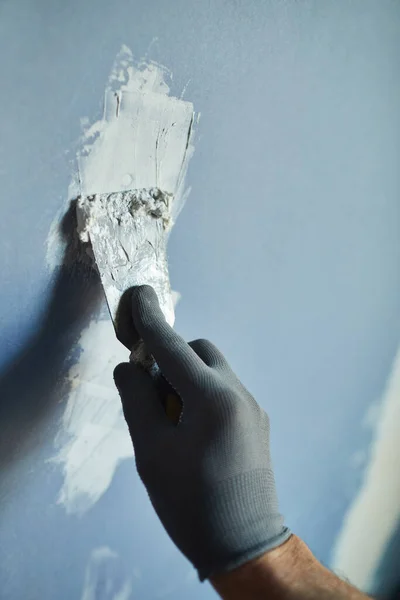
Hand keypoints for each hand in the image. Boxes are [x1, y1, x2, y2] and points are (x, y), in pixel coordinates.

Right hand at [114, 285, 289, 580]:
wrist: (245, 544)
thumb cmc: (190, 502)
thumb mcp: (151, 451)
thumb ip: (136, 400)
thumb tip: (129, 367)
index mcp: (212, 397)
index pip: (173, 347)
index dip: (150, 321)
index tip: (137, 296)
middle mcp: (238, 393)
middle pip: (198, 351)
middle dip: (169, 358)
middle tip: (148, 393)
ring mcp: (253, 407)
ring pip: (212, 371)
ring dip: (185, 379)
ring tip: (170, 423)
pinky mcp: (257, 422)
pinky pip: (224, 392)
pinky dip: (201, 396)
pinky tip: (191, 433)